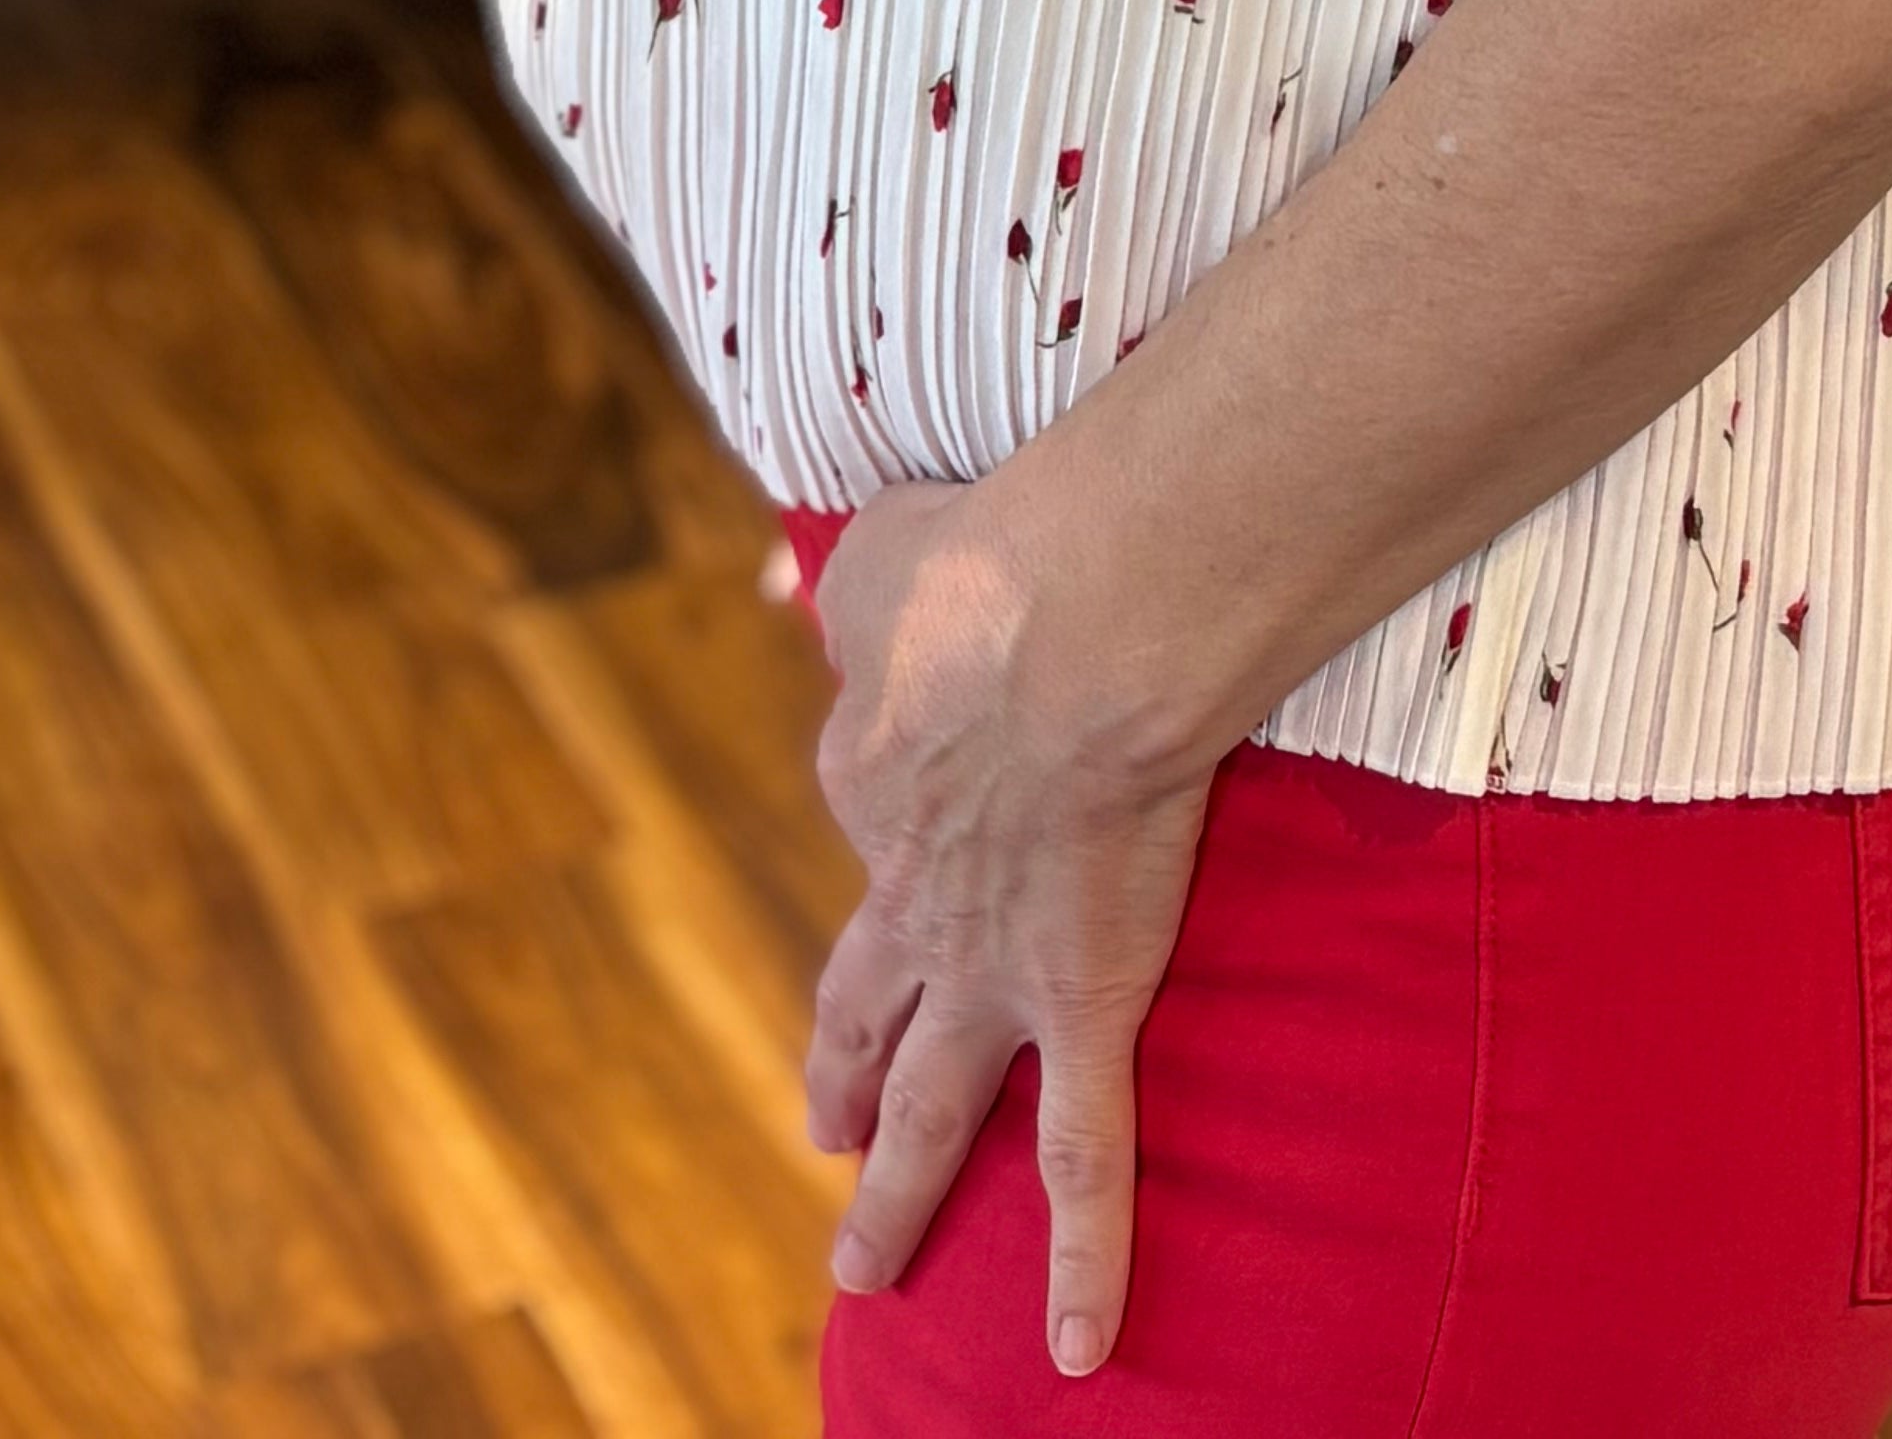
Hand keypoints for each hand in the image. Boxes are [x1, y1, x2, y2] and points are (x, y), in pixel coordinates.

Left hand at [804, 470, 1222, 1378]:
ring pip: (930, 1108)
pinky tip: (1069, 1348)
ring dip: (895, 1195)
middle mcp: (908, 892)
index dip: (885, 785)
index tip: (904, 773)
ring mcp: (989, 969)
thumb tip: (810, 577)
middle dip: (837, 1068)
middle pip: (858, 1001)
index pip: (869, 791)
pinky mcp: (1078, 1011)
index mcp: (871, 768)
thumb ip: (853, 571)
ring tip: (861, 1270)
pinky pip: (1081, 1162)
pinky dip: (1080, 1259)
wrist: (1067, 631)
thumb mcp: (882, 543)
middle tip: (818, 1130)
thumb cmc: (990, 563)